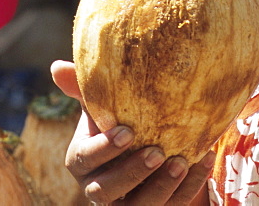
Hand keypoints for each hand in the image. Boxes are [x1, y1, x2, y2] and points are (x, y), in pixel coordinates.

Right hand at [50, 60, 214, 204]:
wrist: (147, 141)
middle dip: (132, 173)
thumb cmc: (119, 119)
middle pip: (105, 191)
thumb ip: (84, 88)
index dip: (104, 149)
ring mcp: (125, 204)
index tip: (128, 131)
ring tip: (182, 162)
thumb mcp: (103, 105)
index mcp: (82, 160)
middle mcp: (98, 187)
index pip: (84, 160)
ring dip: (162, 187)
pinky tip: (202, 161)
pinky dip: (188, 187)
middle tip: (158, 152)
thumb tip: (56, 67)